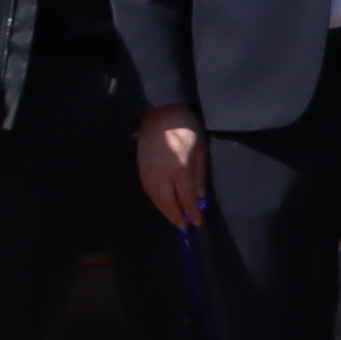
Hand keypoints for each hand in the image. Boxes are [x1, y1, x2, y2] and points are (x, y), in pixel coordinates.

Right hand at [137, 111, 209, 230]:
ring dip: (165, 211)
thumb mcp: (201, 150)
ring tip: (174, 219)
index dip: (192, 211)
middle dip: (176, 216)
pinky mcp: (140, 168)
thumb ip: (199, 175)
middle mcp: (161, 174)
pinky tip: (162, 204)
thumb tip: (200, 197)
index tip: (197, 222)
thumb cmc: (186, 128)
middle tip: (184, 226)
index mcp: (179, 169)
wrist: (160, 112)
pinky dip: (155, 201)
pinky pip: (148, 191)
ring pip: (155, 199)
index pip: (186, 197)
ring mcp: (148, 172)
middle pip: (168, 202)